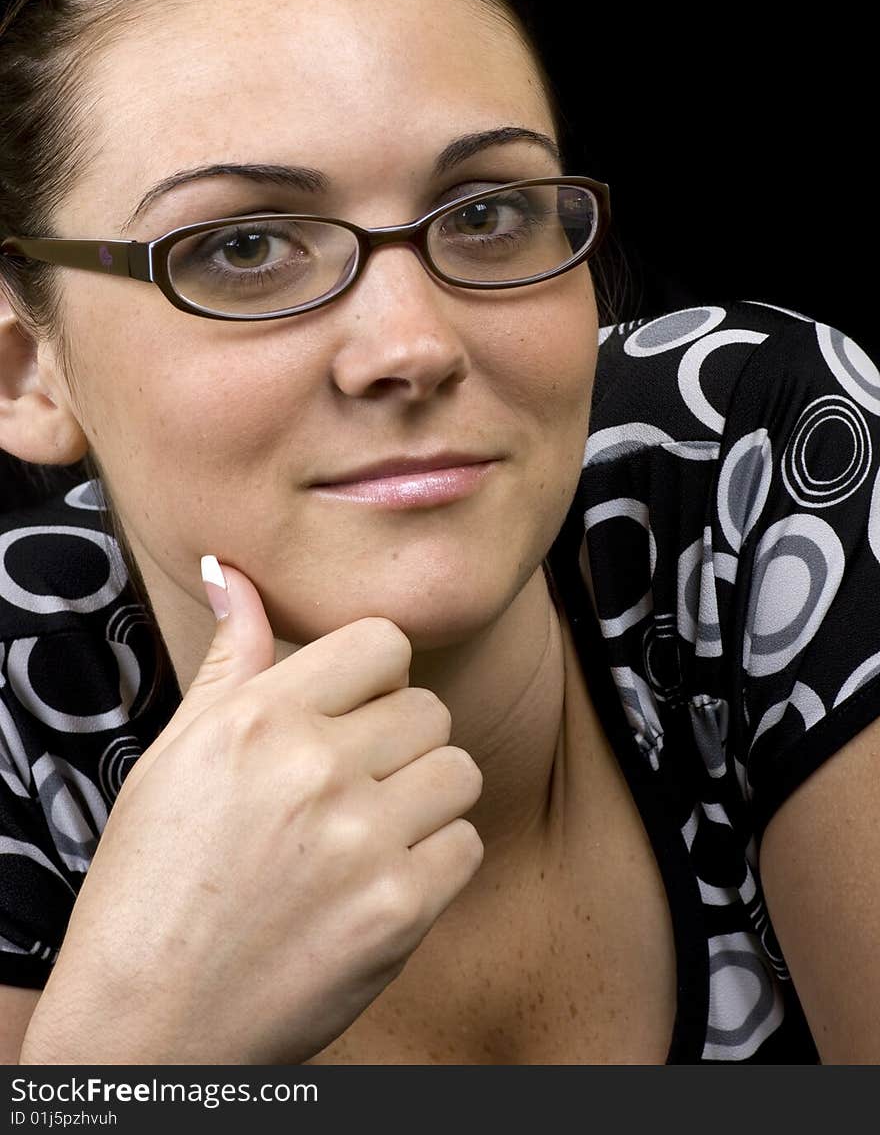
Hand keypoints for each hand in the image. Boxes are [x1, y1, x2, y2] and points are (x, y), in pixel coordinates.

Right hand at [19, 561, 483, 1064]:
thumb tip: (235, 574)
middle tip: (353, 787)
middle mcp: (313, 769)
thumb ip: (227, 663)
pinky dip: (435, 863)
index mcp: (257, 720)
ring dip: (426, 800)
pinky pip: (467, 846)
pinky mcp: (399, 911)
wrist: (149, 1026)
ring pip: (460, 771)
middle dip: (400, 742)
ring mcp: (362, 841)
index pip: (382, 643)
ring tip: (370, 834)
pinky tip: (378, 883)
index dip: (374, 677)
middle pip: (429, 708)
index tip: (353, 712)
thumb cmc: (152, 886)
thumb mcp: (174, 759)